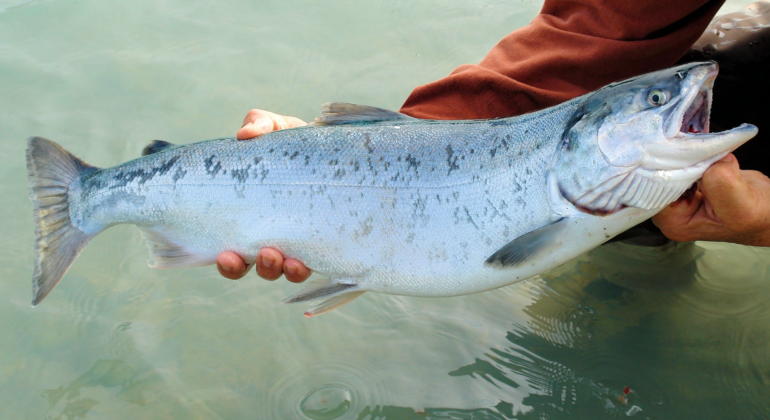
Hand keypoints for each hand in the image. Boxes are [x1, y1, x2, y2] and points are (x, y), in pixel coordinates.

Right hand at [216, 109, 311, 281]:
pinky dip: (305, 266)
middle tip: (263, 256)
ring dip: (281, 270)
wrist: (337, 149)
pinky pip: (314, 263)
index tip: (226, 254)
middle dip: (258, 267)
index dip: (228, 261)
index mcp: (253, 217)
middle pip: (256, 266)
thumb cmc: (298, 143)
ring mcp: (299, 240)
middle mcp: (272, 235)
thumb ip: (259, 124)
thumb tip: (245, 134)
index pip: (233, 249)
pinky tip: (304, 261)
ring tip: (285, 260)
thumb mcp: (277, 129)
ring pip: (284, 270)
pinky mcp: (324, 241)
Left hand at [652, 154, 769, 245]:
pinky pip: (684, 161)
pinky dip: (695, 152)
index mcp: (674, 223)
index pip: (654, 192)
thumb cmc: (757, 216)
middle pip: (658, 178)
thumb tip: (709, 158)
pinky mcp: (691, 179)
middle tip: (686, 143)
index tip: (675, 153)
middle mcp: (671, 210)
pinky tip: (706, 148)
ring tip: (698, 145)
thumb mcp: (739, 203)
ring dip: (685, 154)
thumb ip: (719, 182)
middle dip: (673, 160)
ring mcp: (680, 195)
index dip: (663, 171)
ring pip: (670, 167)